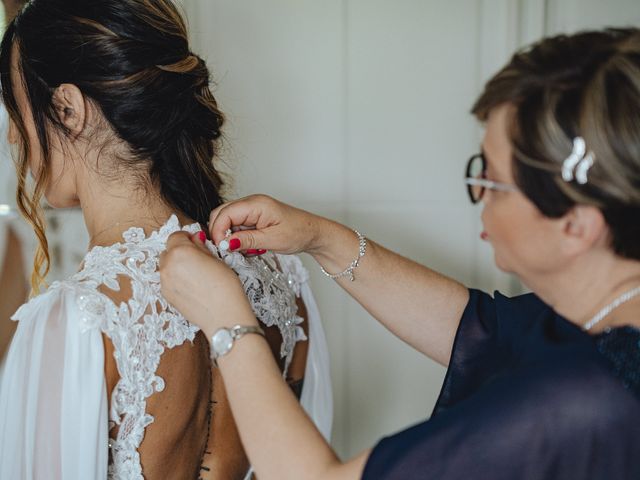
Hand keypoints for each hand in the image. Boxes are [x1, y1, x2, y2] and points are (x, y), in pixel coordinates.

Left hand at [159, 231, 254, 337]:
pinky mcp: (166, 295)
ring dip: (176, 265)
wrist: (223, 316)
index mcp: (180, 252)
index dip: (186, 237)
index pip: (176, 236)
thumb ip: (201, 247)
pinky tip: (192, 285)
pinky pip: (167, 280)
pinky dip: (176, 279)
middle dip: (180, 251)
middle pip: (168, 250)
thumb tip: (195, 240)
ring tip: (195, 273)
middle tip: (196, 257)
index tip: (194, 241)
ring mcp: (165, 282)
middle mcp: (168, 266)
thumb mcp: (216, 260)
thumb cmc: (225, 289)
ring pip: (166, 266)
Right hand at [208, 194, 328, 255]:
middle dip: (220, 233)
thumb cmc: (299, 233)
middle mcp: (252, 203)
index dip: (218, 231)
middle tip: (227, 251)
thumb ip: (247, 240)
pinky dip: (237, 237)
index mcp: (256, 204)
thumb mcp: (272, 240)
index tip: (221, 248)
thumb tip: (225, 243)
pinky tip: (248, 247)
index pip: (225, 213)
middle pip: (222, 214)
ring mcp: (252, 209)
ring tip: (242, 250)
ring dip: (229, 236)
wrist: (314, 233)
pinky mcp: (254, 217)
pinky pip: (237, 225)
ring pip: (227, 220)